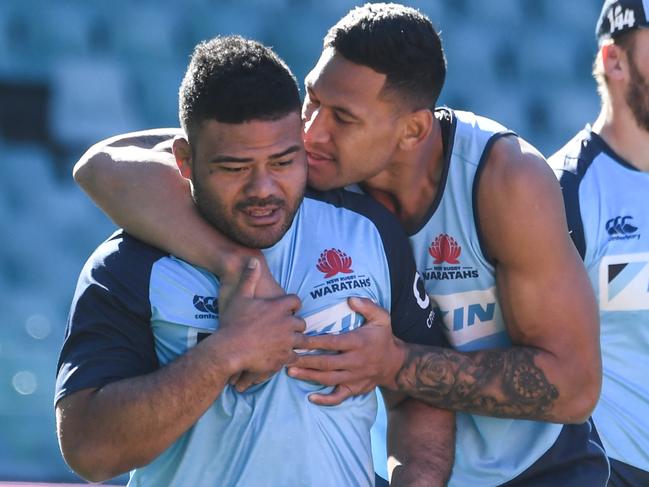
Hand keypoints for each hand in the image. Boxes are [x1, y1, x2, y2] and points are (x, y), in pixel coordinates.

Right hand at [218, 258, 306, 375]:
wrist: (229, 349)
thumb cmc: (233, 322)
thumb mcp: (240, 296)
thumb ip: (249, 277)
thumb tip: (253, 260)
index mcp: (279, 307)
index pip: (296, 302)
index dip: (292, 305)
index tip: (287, 309)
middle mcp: (287, 323)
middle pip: (301, 323)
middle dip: (294, 325)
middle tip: (284, 328)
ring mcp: (287, 341)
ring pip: (300, 340)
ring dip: (294, 340)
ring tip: (284, 342)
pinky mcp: (283, 357)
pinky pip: (294, 355)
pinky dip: (288, 355)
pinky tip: (280, 354)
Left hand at [287, 297, 405, 405]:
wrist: (395, 364)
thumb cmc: (383, 338)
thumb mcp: (382, 317)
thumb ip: (367, 306)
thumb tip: (350, 299)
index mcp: (358, 343)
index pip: (332, 342)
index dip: (314, 342)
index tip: (298, 339)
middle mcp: (355, 362)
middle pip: (326, 363)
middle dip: (305, 361)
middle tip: (287, 357)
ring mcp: (354, 377)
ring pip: (328, 379)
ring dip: (308, 377)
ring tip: (291, 372)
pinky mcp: (354, 389)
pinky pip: (338, 397)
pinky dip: (325, 400)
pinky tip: (310, 398)